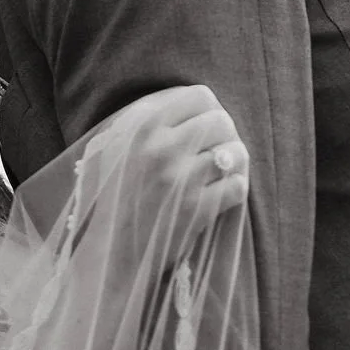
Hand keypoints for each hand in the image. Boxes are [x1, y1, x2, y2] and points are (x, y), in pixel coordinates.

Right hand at [81, 86, 248, 241]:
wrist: (112, 253)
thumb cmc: (113, 199)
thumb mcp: (114, 149)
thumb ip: (143, 121)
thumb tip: (185, 101)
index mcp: (141, 129)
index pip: (198, 96)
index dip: (209, 109)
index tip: (205, 124)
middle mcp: (163, 150)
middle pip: (221, 121)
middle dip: (225, 134)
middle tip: (216, 148)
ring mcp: (182, 180)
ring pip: (234, 152)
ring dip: (234, 161)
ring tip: (223, 170)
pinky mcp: (199, 209)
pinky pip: (238, 186)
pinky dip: (236, 188)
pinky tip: (223, 192)